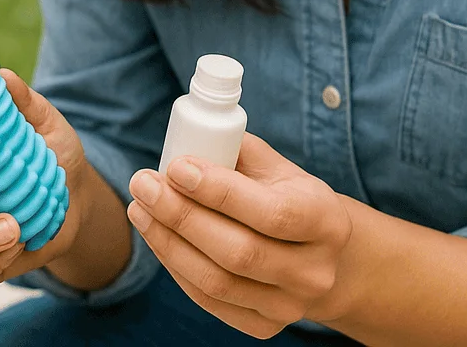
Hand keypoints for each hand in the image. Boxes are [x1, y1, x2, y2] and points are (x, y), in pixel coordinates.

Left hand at [126, 133, 353, 337]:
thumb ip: (239, 151)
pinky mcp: (264, 327)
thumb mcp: (280, 169)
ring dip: (168, 242)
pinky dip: (176, 267)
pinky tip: (157, 237)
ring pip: (217, 282)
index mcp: (326, 221)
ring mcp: (291, 306)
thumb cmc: (288, 199)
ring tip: (140, 208)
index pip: (272, 213)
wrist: (320, 257)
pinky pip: (209, 301)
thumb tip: (189, 139)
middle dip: (181, 216)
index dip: (219, 192)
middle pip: (239, 252)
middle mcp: (314, 271)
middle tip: (144, 184)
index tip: (176, 167)